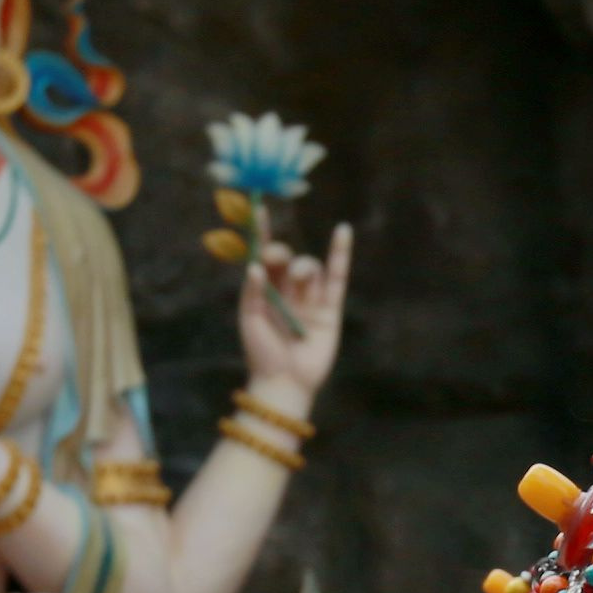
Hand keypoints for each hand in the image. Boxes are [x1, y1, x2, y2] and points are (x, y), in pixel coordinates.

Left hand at [232, 223, 353, 409]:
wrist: (284, 382)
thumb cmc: (261, 353)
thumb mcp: (250, 320)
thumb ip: (253, 291)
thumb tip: (255, 265)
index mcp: (265, 292)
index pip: (264, 257)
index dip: (263, 234)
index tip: (259, 210)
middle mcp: (288, 292)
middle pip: (288, 259)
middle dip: (281, 255)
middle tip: (275, 259)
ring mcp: (310, 299)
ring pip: (310, 267)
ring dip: (303, 268)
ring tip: (298, 281)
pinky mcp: (330, 309)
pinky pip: (337, 277)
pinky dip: (340, 254)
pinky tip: (342, 232)